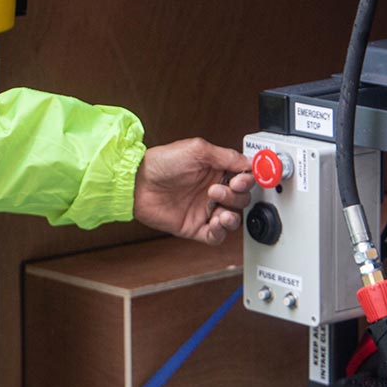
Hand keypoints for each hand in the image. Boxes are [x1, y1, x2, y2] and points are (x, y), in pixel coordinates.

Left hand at [133, 137, 252, 244]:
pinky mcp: (195, 227)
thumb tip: (249, 161)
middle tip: (216, 190)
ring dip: (231, 215)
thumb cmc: (162, 163)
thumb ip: (225, 156)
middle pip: (241, 199)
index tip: (242, 180)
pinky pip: (216, 236)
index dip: (248, 180)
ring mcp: (204, 209)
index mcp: (215, 170)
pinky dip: (220, 232)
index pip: (244, 177)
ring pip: (233, 219)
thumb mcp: (197, 150)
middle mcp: (212, 190)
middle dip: (235, 196)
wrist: (138, 183)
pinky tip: (215, 222)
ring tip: (218, 209)